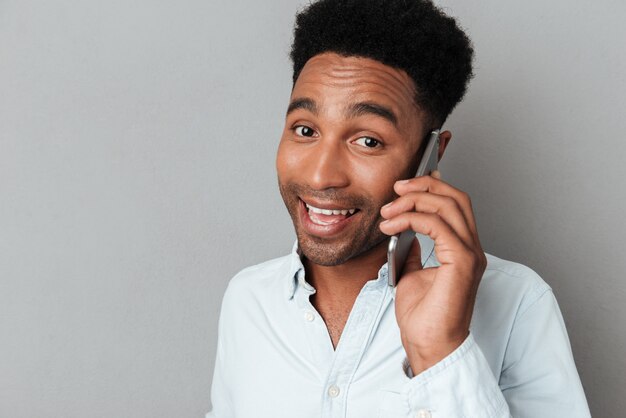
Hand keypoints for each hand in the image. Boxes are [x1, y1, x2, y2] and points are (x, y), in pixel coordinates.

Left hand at [379, 171, 486, 374]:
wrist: (429, 345)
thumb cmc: (423, 317)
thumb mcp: (411, 274)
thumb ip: (413, 252)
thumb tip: (403, 236)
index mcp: (463, 249)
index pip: (455, 205)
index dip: (433, 187)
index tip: (404, 185)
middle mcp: (472, 248)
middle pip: (456, 197)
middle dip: (424, 186)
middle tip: (396, 188)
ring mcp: (470, 254)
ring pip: (448, 206)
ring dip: (413, 202)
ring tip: (387, 212)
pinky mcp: (463, 261)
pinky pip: (437, 225)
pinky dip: (411, 219)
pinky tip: (391, 227)